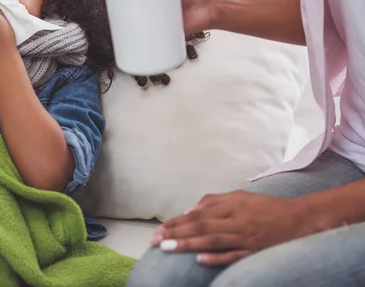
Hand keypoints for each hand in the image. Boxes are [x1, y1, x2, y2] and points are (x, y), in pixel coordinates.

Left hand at [151, 191, 317, 266]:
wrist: (302, 219)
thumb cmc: (267, 207)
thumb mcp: (240, 196)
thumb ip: (214, 201)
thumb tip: (190, 210)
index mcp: (231, 206)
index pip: (198, 214)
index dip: (177, 221)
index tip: (160, 228)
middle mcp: (236, 220)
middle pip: (201, 226)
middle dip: (176, 233)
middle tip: (155, 240)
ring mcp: (246, 237)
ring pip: (212, 240)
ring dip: (188, 244)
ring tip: (168, 248)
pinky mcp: (256, 251)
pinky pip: (235, 255)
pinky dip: (218, 258)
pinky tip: (201, 260)